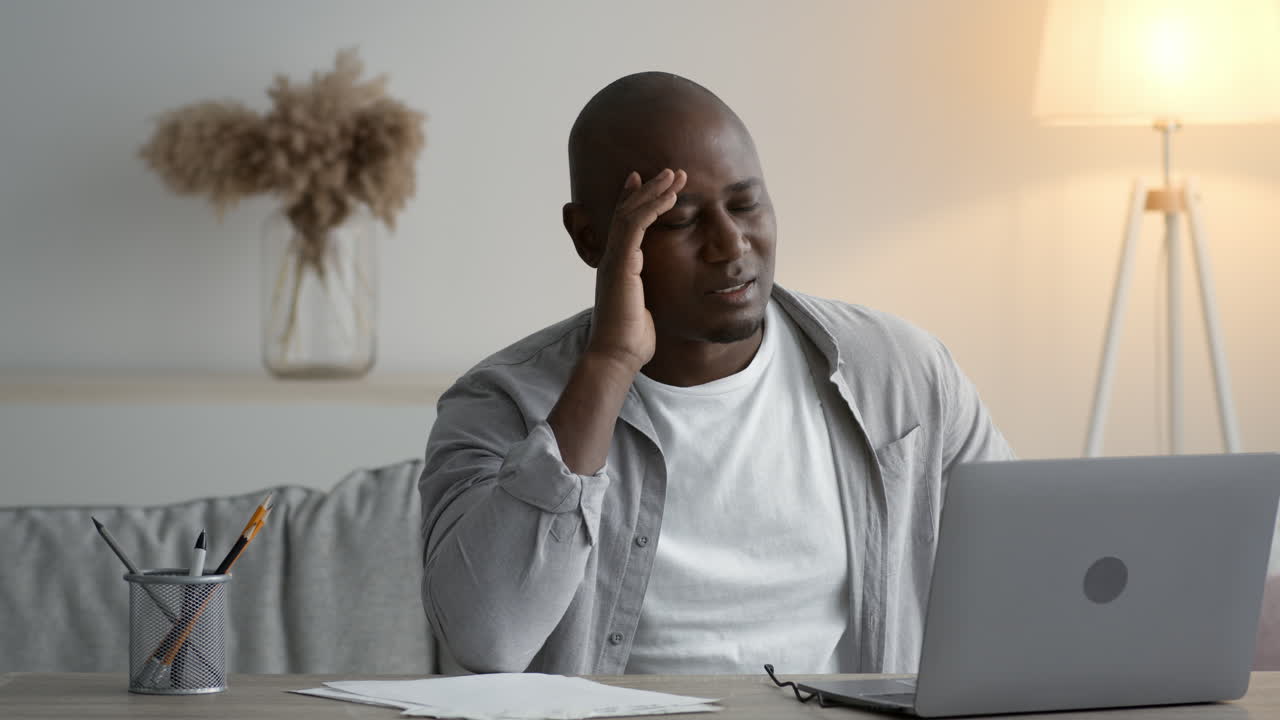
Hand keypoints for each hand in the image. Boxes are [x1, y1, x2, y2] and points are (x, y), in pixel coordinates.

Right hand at [586, 168, 686, 373]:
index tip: (648, 181)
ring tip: (675, 175)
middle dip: (649, 189)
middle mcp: (612, 258)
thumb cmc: (631, 339)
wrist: (617, 355)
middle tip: (671, 171)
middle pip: (627, 211)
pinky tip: (670, 197)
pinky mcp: (621, 264)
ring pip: (631, 213)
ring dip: (655, 191)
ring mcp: (614, 259)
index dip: (635, 200)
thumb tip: (661, 297)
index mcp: (618, 266)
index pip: (624, 225)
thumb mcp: (645, 309)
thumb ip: (650, 295)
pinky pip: (635, 226)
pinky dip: (653, 208)